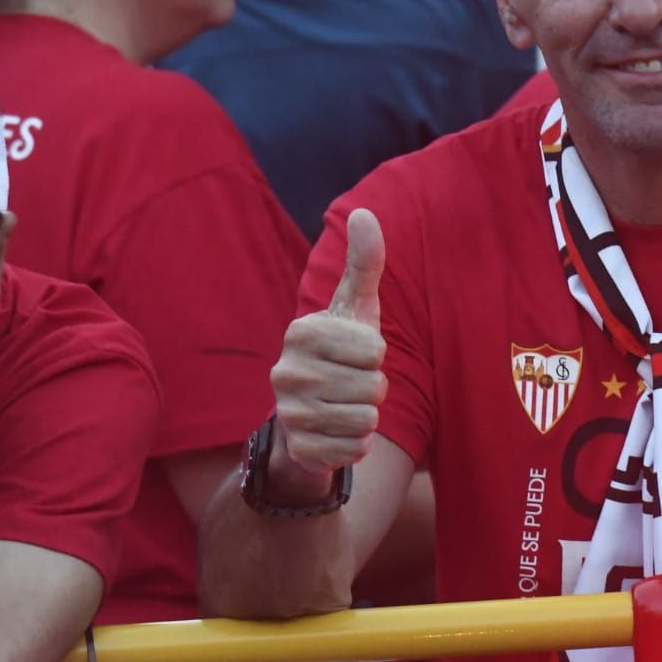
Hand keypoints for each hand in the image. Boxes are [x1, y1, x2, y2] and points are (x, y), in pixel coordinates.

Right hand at [269, 209, 387, 498]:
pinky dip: (356, 443)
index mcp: (301, 333)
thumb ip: (363, 263)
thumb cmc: (342, 352)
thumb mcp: (354, 308)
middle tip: (351, 384)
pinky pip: (355, 449)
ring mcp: (289, 413)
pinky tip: (337, 432)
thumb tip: (364, 212)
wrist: (308, 417)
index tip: (355, 354)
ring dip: (366, 415)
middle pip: (374, 386)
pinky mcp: (299, 449)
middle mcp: (286, 372)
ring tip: (344, 406)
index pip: (374, 349)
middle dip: (374, 388)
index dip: (375, 355)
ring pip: (366, 419)